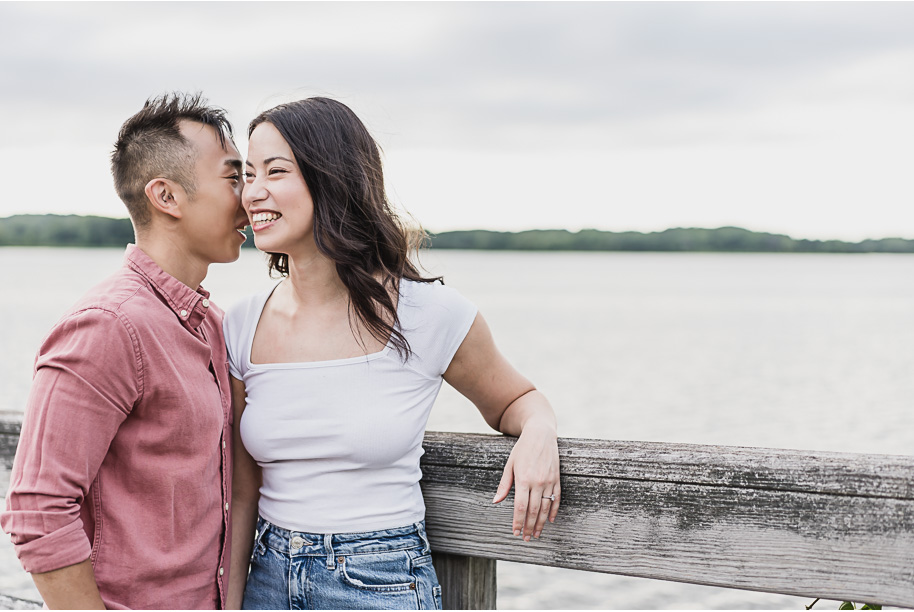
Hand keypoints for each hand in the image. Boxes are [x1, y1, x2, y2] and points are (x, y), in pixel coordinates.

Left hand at [492, 423, 559, 540]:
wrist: (541, 434)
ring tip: (537, 534)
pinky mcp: (557, 479)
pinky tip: (549, 520)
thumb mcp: (509, 464)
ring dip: (541, 523)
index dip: (518, 522)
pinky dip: (553, 511)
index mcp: (523, 479)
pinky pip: (556, 499)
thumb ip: (504, 484)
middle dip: (529, 527)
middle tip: (526, 538)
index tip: (516, 532)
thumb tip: (496, 501)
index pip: (520, 507)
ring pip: (545, 508)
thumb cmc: (522, 449)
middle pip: (533, 511)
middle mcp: (537, 482)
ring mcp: (549, 481)